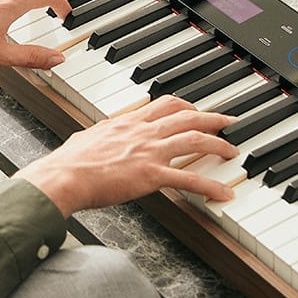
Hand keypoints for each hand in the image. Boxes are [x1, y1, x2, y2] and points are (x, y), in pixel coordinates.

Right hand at [14, 96, 239, 216]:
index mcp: (127, 122)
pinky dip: (211, 186)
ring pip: (194, 141)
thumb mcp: (88, 138)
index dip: (186, 106)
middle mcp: (142, 132)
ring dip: (218, 145)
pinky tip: (224, 192)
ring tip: (232, 152)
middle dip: (212, 118)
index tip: (197, 111)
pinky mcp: (152, 175)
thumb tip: (99, 138)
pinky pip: (189, 179)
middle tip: (229, 122)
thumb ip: (102, 135)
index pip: (164, 105)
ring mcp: (149, 152)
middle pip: (187, 117)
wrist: (65, 175)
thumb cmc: (70, 162)